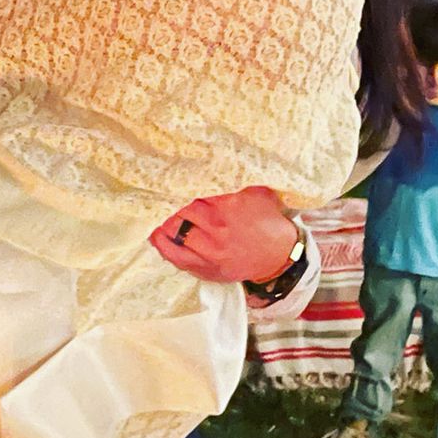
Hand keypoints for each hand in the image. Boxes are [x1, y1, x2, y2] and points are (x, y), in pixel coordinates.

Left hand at [149, 187, 297, 284]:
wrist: (281, 257)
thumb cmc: (269, 222)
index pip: (193, 198)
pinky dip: (165, 248)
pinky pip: (179, 260)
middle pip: (182, 216)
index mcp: (228, 208)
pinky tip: (157, 239)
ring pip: (177, 237)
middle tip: (160, 201)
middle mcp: (218, 231)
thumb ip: (235, 184)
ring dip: (165, 227)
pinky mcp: (209, 270)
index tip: (170, 187)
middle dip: (171, 209)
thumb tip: (216, 166)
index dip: (180, 193)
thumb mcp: (257, 194)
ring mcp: (212, 253)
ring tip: (155, 219)